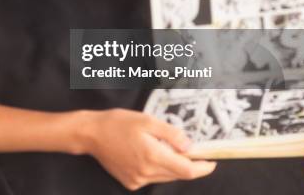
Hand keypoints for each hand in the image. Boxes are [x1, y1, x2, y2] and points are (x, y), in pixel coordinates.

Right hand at [82, 109, 215, 190]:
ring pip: (166, 177)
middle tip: (192, 150)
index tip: (212, 161)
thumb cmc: (117, 123)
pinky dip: (158, 168)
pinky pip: (152, 178)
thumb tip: (190, 146)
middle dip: (189, 164)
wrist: (91, 134)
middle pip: (178, 174)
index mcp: (153, 156)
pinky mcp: (130, 182)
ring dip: (173, 166)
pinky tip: (149, 154)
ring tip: (166, 148)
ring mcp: (137, 179)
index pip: (187, 170)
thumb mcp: (147, 120)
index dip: (203, 168)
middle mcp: (146, 172)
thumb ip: (171, 134)